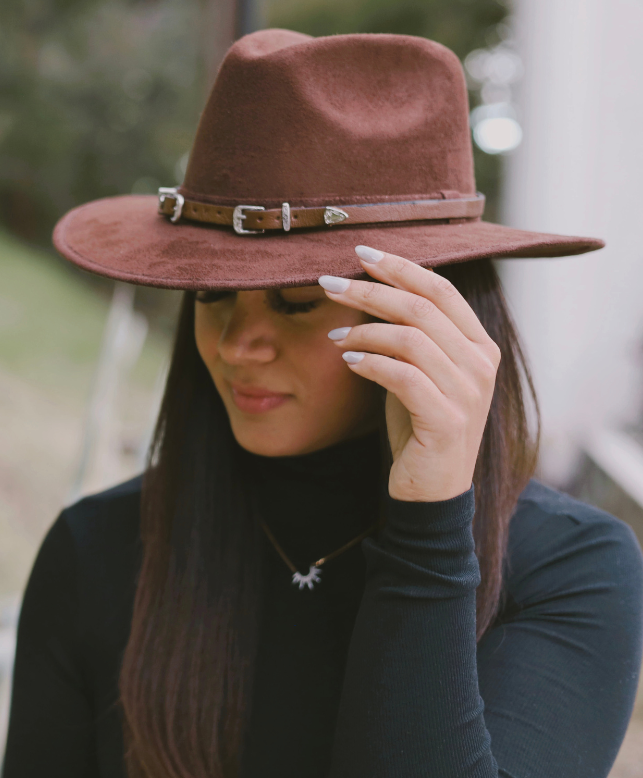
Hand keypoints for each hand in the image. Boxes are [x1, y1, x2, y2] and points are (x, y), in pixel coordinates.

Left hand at [319, 247, 500, 501]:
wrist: (432, 489)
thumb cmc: (418, 426)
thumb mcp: (417, 372)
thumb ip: (409, 336)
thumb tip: (370, 292)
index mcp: (479, 345)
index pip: (441, 290)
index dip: (402, 267)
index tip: (362, 254)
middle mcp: (481, 363)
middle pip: (422, 307)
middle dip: (371, 290)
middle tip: (330, 284)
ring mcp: (468, 392)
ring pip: (411, 338)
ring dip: (364, 331)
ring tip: (335, 336)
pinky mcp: (447, 419)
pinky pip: (403, 376)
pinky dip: (371, 363)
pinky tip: (348, 362)